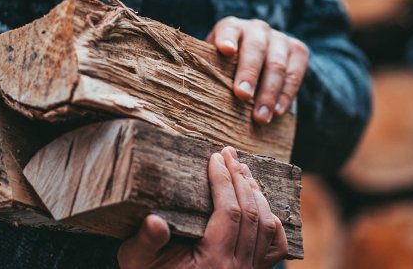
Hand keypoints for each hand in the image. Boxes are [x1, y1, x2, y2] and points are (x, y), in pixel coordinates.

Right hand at [117, 147, 287, 268]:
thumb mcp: (137, 261)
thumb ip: (146, 242)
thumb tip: (154, 220)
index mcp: (214, 263)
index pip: (229, 213)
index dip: (224, 181)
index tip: (215, 157)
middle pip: (251, 214)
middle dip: (241, 178)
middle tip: (229, 154)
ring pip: (267, 226)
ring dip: (256, 193)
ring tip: (242, 169)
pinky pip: (275, 245)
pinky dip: (272, 220)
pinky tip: (260, 203)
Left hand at [207, 17, 309, 123]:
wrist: (260, 60)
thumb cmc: (229, 67)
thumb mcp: (217, 64)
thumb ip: (211, 72)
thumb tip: (197, 98)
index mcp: (233, 27)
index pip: (229, 29)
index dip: (227, 38)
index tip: (226, 50)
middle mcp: (257, 29)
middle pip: (255, 49)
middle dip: (249, 73)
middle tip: (242, 95)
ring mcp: (280, 39)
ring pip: (277, 64)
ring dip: (268, 93)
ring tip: (260, 117)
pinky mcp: (298, 51)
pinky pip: (294, 74)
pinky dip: (286, 95)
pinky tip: (278, 111)